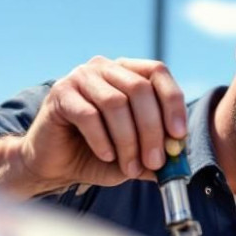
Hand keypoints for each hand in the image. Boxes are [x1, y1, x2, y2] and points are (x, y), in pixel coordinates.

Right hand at [19, 57, 187, 190]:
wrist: (55, 164)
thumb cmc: (99, 155)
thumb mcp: (136, 157)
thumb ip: (157, 154)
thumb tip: (180, 157)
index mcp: (128, 73)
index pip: (158, 72)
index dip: (172, 102)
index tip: (178, 135)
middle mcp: (105, 68)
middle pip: (139, 89)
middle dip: (152, 130)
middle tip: (156, 162)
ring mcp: (81, 76)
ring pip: (115, 103)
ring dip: (128, 141)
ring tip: (130, 167)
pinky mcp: (60, 93)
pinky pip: (88, 115)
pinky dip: (102, 140)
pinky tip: (106, 156)